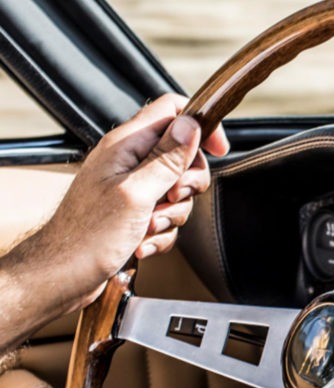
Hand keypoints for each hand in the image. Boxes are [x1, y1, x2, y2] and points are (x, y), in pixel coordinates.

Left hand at [27, 94, 227, 307]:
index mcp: (125, 146)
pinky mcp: (132, 214)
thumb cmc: (86, 237)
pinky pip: (165, 216)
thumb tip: (190, 125)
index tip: (217, 148)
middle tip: (172, 197)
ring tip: (147, 226)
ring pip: (176, 190)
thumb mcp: (136, 193)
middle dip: (187, 182)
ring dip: (171, 214)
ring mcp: (130, 188)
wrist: (61, 277)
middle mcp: (128, 162)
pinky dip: (160, 233)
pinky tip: (141, 242)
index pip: (171, 111)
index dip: (199, 124)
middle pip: (182, 155)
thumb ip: (166, 158)